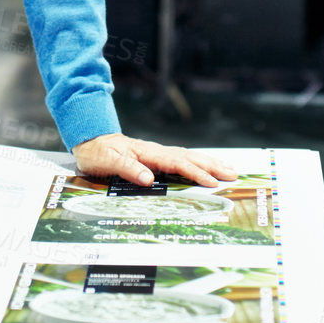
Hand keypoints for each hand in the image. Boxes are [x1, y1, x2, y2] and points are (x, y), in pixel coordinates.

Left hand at [69, 134, 236, 187]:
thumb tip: (149, 179)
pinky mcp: (155, 158)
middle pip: (190, 158)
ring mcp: (158, 154)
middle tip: (233, 174)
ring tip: (228, 168)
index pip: (178, 164)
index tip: (212, 182)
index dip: (196, 173)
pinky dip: (196, 162)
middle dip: (212, 166)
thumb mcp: (109, 161)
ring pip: (189, 157)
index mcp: (150, 153)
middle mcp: (157, 152)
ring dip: (209, 163)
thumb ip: (130, 169)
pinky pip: (181, 160)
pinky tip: (204, 166)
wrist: (90, 140)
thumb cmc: (98, 152)